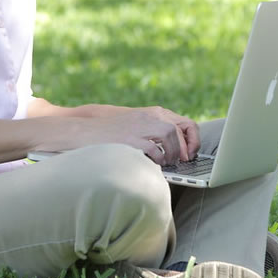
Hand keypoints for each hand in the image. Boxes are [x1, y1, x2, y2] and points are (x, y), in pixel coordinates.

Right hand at [55, 106, 199, 165]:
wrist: (84, 131)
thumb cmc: (111, 134)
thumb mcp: (137, 126)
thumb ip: (155, 132)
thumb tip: (179, 152)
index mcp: (153, 113)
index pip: (185, 123)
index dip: (193, 139)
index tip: (191, 153)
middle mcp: (149, 116)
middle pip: (180, 129)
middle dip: (186, 148)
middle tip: (182, 162)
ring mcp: (139, 126)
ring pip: (169, 134)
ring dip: (173, 152)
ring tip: (169, 163)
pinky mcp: (130, 138)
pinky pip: (154, 148)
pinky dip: (158, 158)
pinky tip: (155, 164)